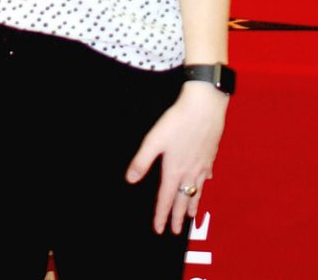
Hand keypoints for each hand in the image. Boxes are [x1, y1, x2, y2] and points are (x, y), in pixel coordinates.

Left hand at [125, 83, 228, 234]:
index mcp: (174, 170)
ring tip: (190, 216)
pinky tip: (205, 182)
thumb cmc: (177, 121)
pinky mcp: (210, 156)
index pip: (165, 199)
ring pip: (196, 190)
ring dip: (191, 205)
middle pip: (182, 199)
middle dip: (177, 216)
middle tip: (175, 231)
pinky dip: (203, 184)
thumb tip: (130, 179)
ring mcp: (202, 165)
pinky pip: (206, 176)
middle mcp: (189, 172)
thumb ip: (142, 161)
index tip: (159, 229)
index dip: (161, 215)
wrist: (204, 108)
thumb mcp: (154, 140)